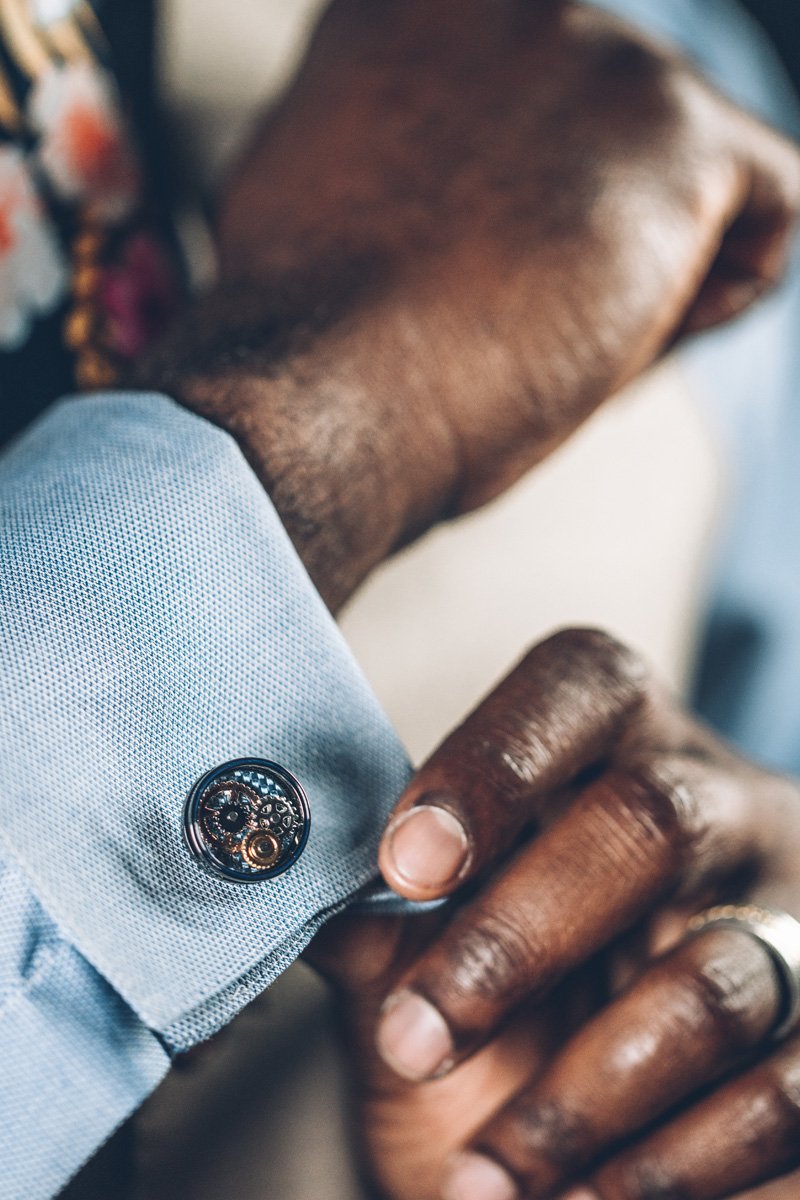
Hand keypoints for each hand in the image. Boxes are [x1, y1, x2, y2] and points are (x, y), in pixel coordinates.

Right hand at [141, 0, 799, 610]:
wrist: (314, 397)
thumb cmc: (305, 345)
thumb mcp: (311, 197)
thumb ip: (385, 150)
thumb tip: (429, 184)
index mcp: (413, 15)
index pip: (540, 110)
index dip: (530, 209)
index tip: (489, 278)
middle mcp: (509, 3)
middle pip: (616, 140)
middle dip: (588, 239)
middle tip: (508, 326)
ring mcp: (596, 52)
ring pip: (685, 185)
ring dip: (642, 277)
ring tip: (546, 343)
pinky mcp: (674, 129)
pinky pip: (768, 212)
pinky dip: (713, 298)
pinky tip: (620, 339)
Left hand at [318, 629, 799, 1198]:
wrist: (598, 1132)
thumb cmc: (504, 1013)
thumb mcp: (428, 957)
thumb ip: (374, 915)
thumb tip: (274, 869)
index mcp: (616, 745)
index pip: (577, 687)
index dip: (494, 762)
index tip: (403, 864)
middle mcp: (720, 809)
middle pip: (648, 822)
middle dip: (517, 938)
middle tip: (416, 1035)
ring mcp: (788, 924)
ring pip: (712, 978)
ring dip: (581, 1091)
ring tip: (487, 1174)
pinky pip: (781, 1096)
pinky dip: (671, 1164)